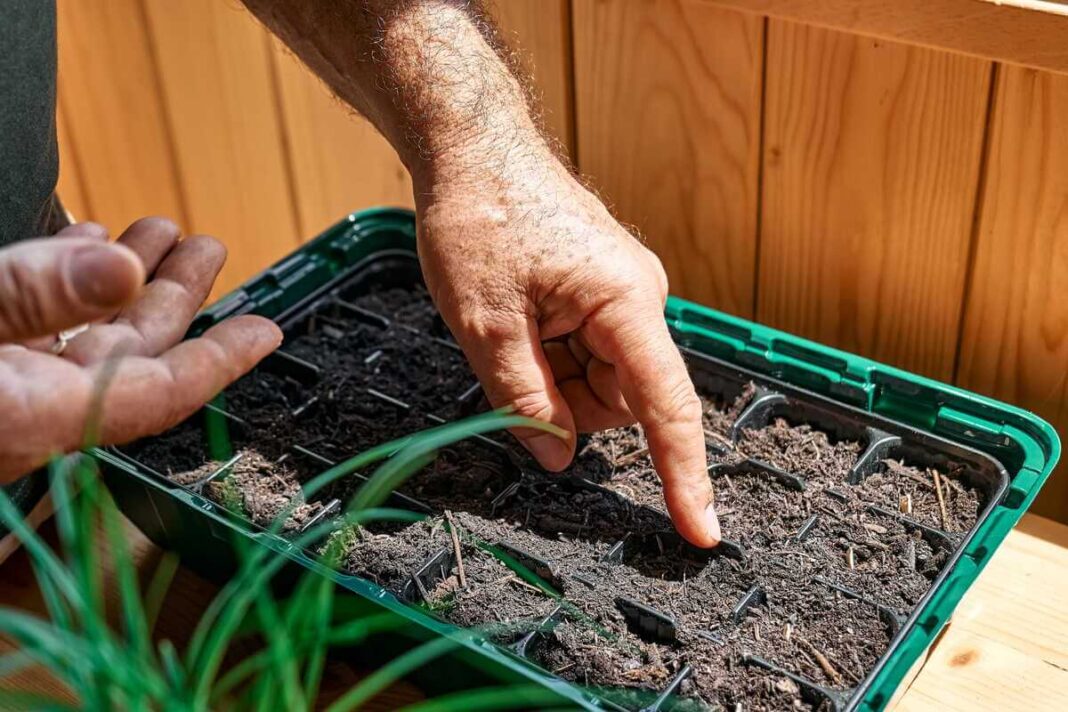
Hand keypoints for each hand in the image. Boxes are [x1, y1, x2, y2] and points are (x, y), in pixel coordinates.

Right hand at [0, 218, 281, 481]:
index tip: (266, 332)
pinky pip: (33, 334)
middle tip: (205, 249)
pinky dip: (63, 290)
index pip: (157, 394)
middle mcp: (22, 416)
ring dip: (120, 282)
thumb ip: (29, 296)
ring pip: (81, 338)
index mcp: (30, 416)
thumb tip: (125, 270)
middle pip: (127, 357)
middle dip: (175, 297)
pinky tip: (81, 251)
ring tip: (152, 235)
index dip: (220, 360)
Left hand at [415, 156, 719, 546]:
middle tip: (508, 361)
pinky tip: (521, 320)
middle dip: (565, 405)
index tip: (700, 530)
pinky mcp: (603, 292)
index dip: (683, 475)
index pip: (666, 405)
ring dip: (553, 380)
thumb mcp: (485, 324)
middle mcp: (638, 298)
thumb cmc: (480, 217)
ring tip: (510, 328)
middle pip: (622, 399)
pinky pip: (588, 353)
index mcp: (623, 302)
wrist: (472, 149)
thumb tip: (556, 458)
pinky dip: (552, 358)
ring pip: (600, 382)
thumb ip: (523, 398)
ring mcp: (622, 294)